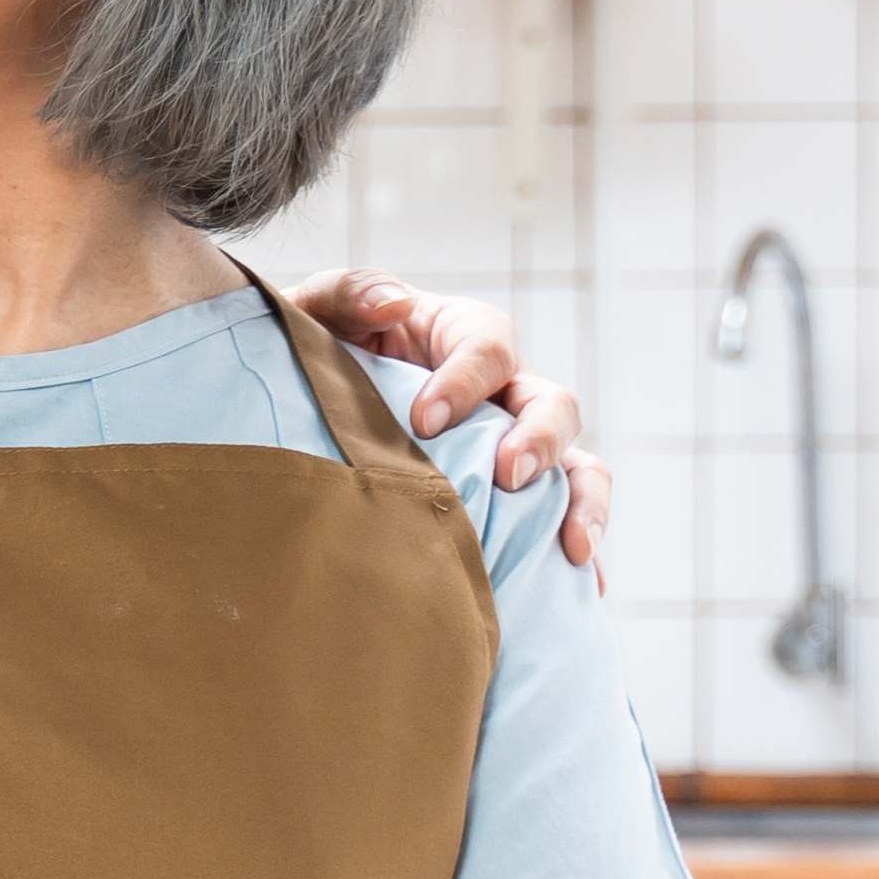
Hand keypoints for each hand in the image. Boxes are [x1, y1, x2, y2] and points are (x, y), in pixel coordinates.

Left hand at [287, 269, 607, 575]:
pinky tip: (584, 585)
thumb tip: (395, 304)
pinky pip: (561, 515)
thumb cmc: (315, 348)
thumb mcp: (319, 308)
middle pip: (551, 402)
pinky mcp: (513, 492)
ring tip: (573, 547)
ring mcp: (512, 442)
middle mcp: (501, 388)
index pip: (486, 345)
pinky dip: (577, 544)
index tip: (424, 421)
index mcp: (459, 333)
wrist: (294, 406)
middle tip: (509, 476)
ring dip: (582, 501)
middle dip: (540, 439)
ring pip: (575, 463)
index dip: (464, 380)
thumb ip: (351, 293)